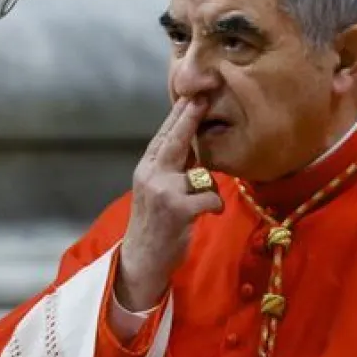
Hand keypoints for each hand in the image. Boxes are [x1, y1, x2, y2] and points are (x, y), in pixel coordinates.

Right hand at [117, 97, 223, 311]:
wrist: (142, 260)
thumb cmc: (155, 225)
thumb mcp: (156, 190)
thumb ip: (170, 168)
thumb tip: (192, 144)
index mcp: (146, 169)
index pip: (163, 136)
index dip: (178, 115)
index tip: (191, 96)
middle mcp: (151, 175)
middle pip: (175, 140)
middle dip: (190, 118)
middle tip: (203, 97)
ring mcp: (163, 191)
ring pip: (201, 174)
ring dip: (209, 188)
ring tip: (202, 204)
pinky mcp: (178, 209)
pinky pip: (211, 197)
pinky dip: (215, 205)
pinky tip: (209, 214)